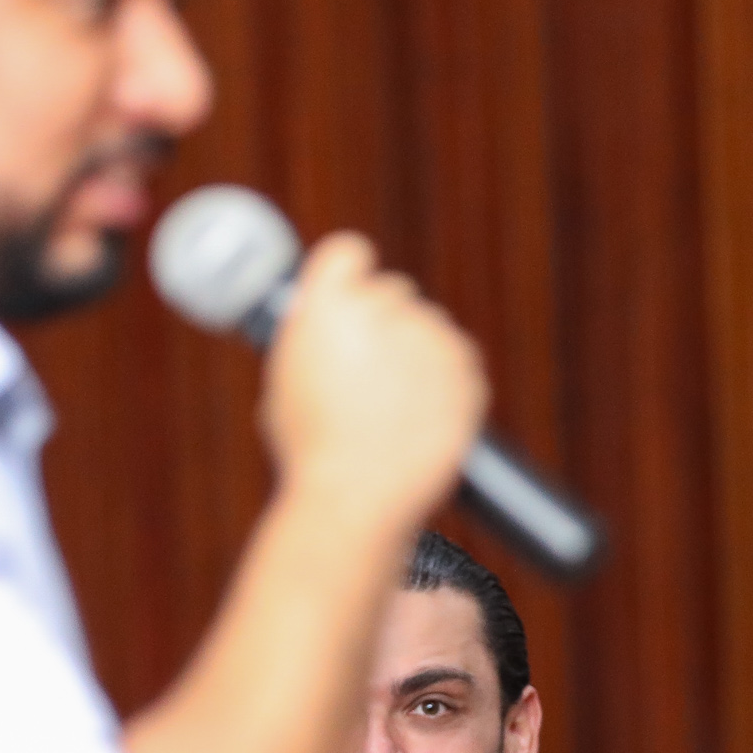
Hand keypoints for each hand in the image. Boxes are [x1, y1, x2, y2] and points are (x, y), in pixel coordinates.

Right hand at [262, 233, 486, 531]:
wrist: (356, 499)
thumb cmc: (311, 451)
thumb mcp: (286, 381)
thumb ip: (312, 338)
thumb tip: (327, 325)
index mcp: (328, 304)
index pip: (349, 253)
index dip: (350, 276)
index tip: (350, 295)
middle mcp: (383, 308)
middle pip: (393, 292)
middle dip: (384, 324)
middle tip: (368, 375)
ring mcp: (430, 337)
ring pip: (429, 329)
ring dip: (417, 357)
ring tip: (393, 411)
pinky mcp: (466, 369)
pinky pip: (458, 361)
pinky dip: (446, 383)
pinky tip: (420, 418)